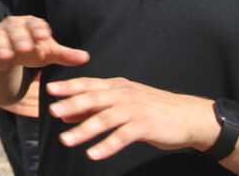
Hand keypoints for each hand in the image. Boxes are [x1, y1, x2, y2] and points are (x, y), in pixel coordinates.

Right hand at [0, 15, 89, 72]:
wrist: (1, 50)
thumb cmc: (29, 48)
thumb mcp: (46, 52)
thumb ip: (64, 55)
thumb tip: (86, 58)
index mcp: (29, 24)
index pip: (35, 24)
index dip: (38, 29)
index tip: (44, 36)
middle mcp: (11, 27)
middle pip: (15, 30)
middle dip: (20, 38)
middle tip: (25, 47)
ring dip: (0, 46)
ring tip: (4, 56)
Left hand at [46, 77, 216, 161]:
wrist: (187, 116)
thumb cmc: (153, 109)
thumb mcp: (124, 104)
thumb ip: (96, 109)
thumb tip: (67, 116)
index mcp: (118, 86)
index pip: (89, 84)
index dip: (70, 86)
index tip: (50, 89)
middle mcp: (124, 95)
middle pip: (94, 98)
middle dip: (72, 104)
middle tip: (52, 111)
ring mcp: (134, 109)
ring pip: (105, 118)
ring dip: (84, 130)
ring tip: (65, 140)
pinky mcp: (145, 125)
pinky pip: (122, 137)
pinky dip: (106, 146)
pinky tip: (93, 154)